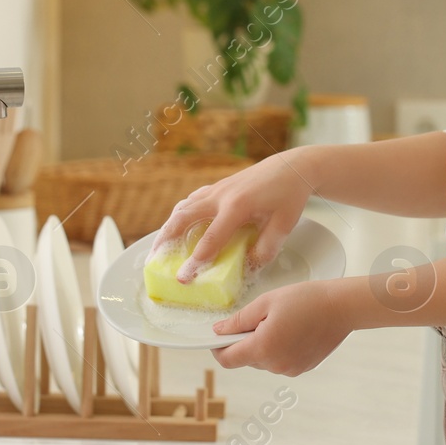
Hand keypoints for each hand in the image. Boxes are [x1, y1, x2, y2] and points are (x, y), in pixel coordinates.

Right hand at [149, 149, 317, 283]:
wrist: (290, 167)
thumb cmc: (289, 195)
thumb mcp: (284, 225)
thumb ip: (266, 248)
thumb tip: (248, 266)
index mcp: (238, 206)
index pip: (210, 239)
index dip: (195, 260)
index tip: (184, 277)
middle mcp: (221, 196)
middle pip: (184, 217)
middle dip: (166, 239)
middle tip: (155, 260)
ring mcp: (217, 189)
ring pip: (184, 206)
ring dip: (168, 226)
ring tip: (159, 245)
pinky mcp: (217, 187)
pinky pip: (192, 200)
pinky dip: (181, 213)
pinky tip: (177, 225)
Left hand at [209, 280, 350, 375]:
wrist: (342, 308)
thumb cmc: (306, 299)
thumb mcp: (266, 302)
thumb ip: (239, 320)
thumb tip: (218, 331)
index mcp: (262, 348)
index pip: (227, 359)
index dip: (217, 348)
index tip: (218, 336)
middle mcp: (275, 365)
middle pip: (246, 358)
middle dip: (244, 341)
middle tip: (258, 317)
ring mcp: (290, 369)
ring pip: (263, 360)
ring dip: (263, 345)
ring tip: (280, 321)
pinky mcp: (302, 368)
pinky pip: (279, 361)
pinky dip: (278, 349)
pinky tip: (292, 330)